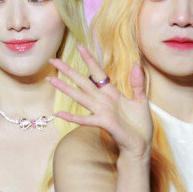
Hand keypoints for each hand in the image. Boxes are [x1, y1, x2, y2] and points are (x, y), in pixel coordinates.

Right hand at [49, 45, 152, 160]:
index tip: (80, 46)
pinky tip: (58, 113)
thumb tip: (137, 64)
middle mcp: (103, 101)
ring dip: (65, 88)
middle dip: (68, 71)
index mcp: (111, 93)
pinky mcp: (103, 123)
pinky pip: (85, 119)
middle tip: (53, 60)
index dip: (89, 59)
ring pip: (80, 96)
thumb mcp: (141, 100)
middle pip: (83, 82)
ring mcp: (101, 111)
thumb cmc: (140, 125)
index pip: (98, 73)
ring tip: (51, 80)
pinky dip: (72, 117)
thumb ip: (137, 83)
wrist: (141, 145)